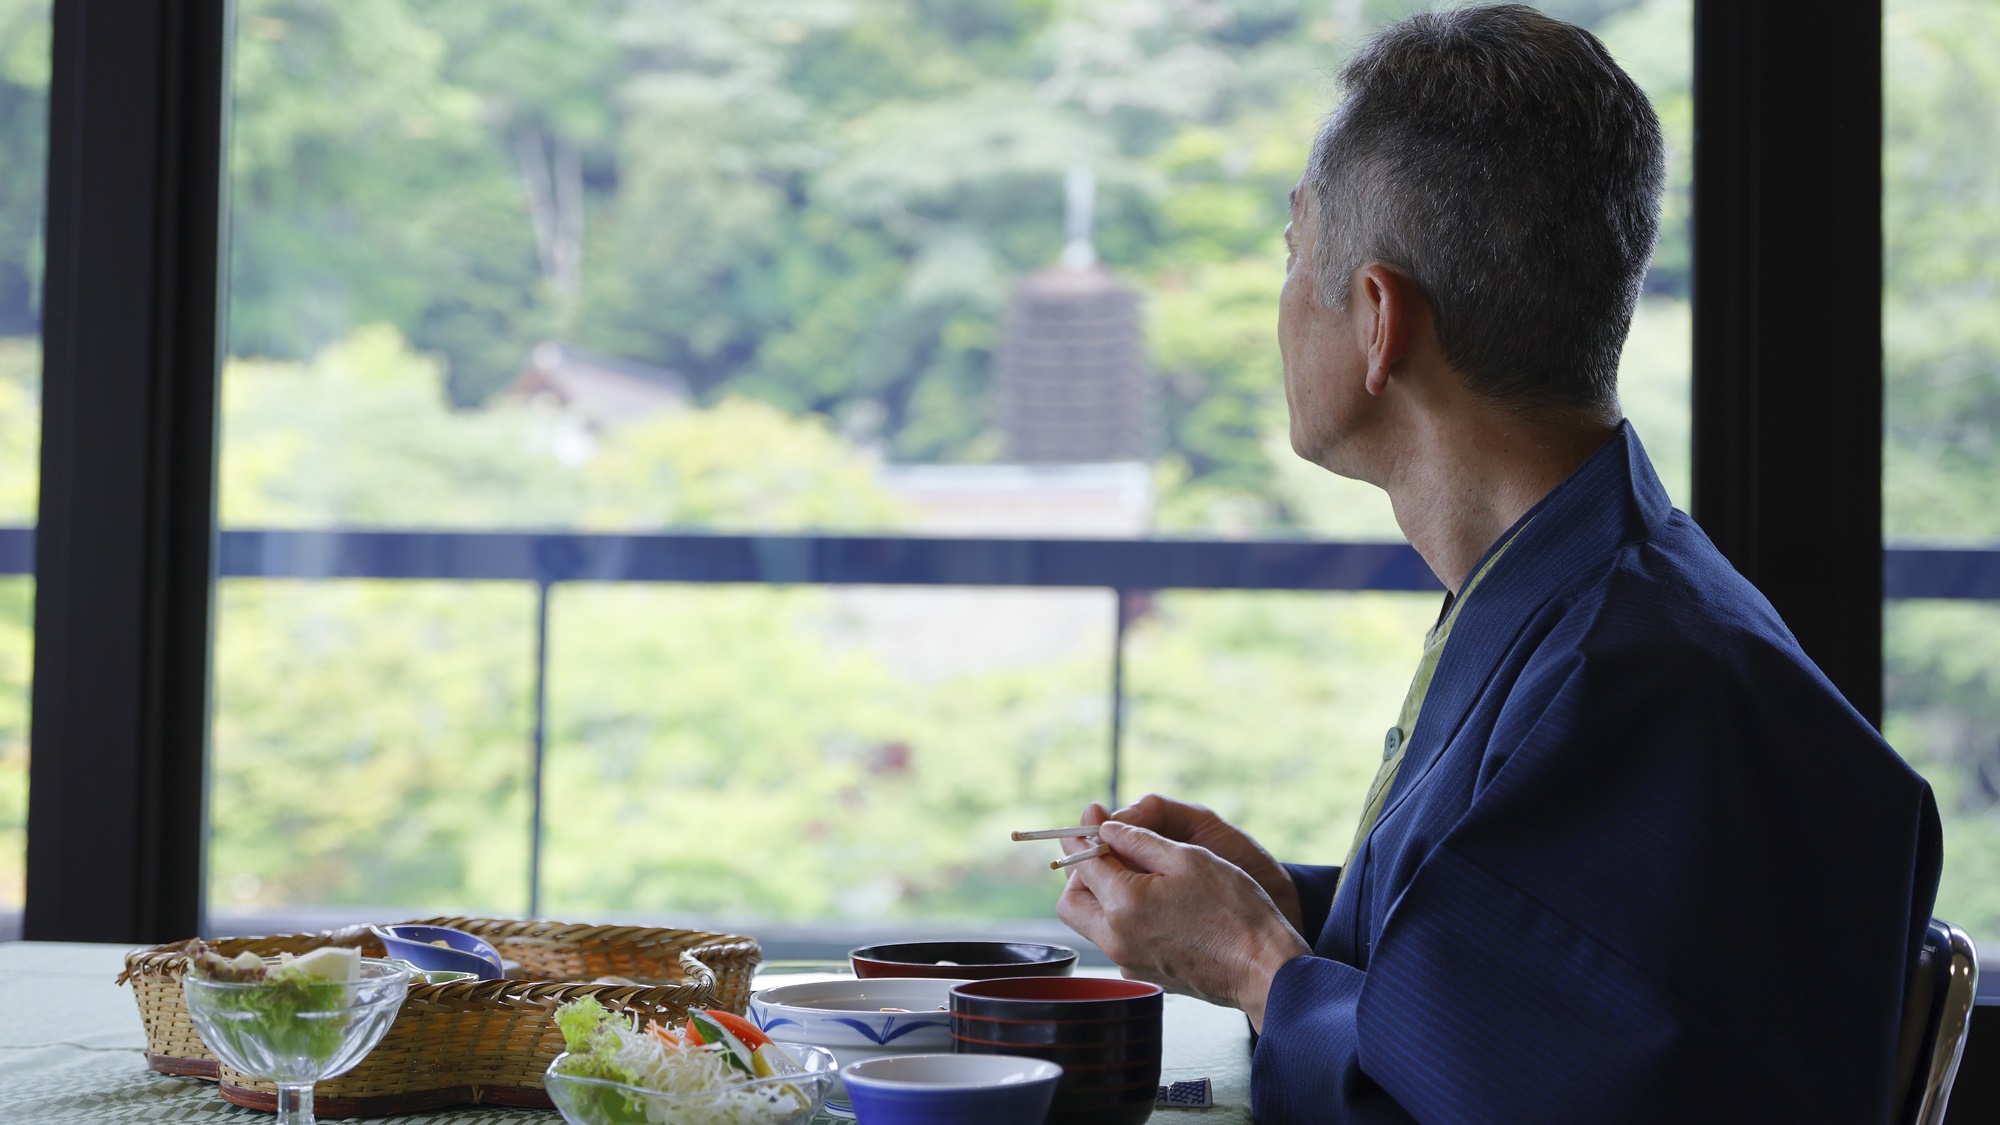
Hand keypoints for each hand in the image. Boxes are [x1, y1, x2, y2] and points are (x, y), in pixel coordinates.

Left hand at [1057, 821, 1309, 1030]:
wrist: (1264, 970)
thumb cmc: (1235, 910)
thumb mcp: (1189, 858)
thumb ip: (1139, 840)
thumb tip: (1107, 828)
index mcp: (1124, 903)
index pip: (1082, 862)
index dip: (1083, 835)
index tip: (1091, 817)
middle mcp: (1116, 938)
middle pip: (1071, 901)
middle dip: (1080, 873)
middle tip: (1105, 852)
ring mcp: (1127, 962)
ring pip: (1090, 924)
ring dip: (1098, 897)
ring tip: (1131, 876)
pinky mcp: (1142, 975)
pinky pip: (1115, 942)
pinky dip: (1120, 920)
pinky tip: (1153, 906)